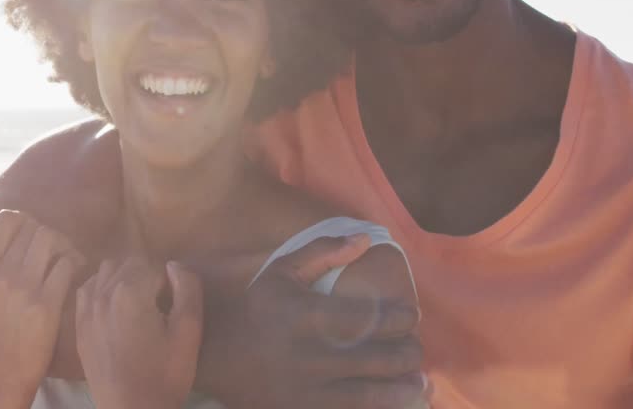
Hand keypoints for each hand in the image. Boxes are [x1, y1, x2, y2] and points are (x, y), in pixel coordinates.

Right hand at [0, 210, 84, 408]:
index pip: (7, 221)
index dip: (24, 223)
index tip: (30, 238)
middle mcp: (2, 275)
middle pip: (34, 228)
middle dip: (47, 234)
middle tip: (54, 249)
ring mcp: (25, 289)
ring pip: (52, 240)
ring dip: (63, 246)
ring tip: (67, 259)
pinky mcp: (47, 305)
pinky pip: (66, 265)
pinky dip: (74, 264)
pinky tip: (75, 275)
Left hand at [75, 256, 202, 408]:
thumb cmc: (165, 374)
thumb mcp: (189, 331)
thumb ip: (187, 289)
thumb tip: (174, 265)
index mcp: (130, 291)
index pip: (154, 265)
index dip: (169, 282)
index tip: (172, 305)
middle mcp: (102, 293)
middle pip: (128, 263)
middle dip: (146, 276)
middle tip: (159, 305)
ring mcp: (86, 309)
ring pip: (105, 271)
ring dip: (123, 278)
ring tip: (138, 304)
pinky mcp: (79, 325)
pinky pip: (87, 289)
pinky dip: (101, 288)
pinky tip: (114, 307)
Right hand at [198, 234, 425, 408]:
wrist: (212, 353)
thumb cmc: (254, 308)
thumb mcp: (281, 271)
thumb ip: (323, 251)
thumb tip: (366, 240)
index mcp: (306, 315)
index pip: (369, 318)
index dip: (401, 318)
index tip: (411, 317)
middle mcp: (310, 354)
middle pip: (376, 358)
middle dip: (407, 354)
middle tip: (416, 348)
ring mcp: (305, 389)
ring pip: (369, 394)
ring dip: (403, 389)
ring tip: (420, 382)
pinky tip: (395, 404)